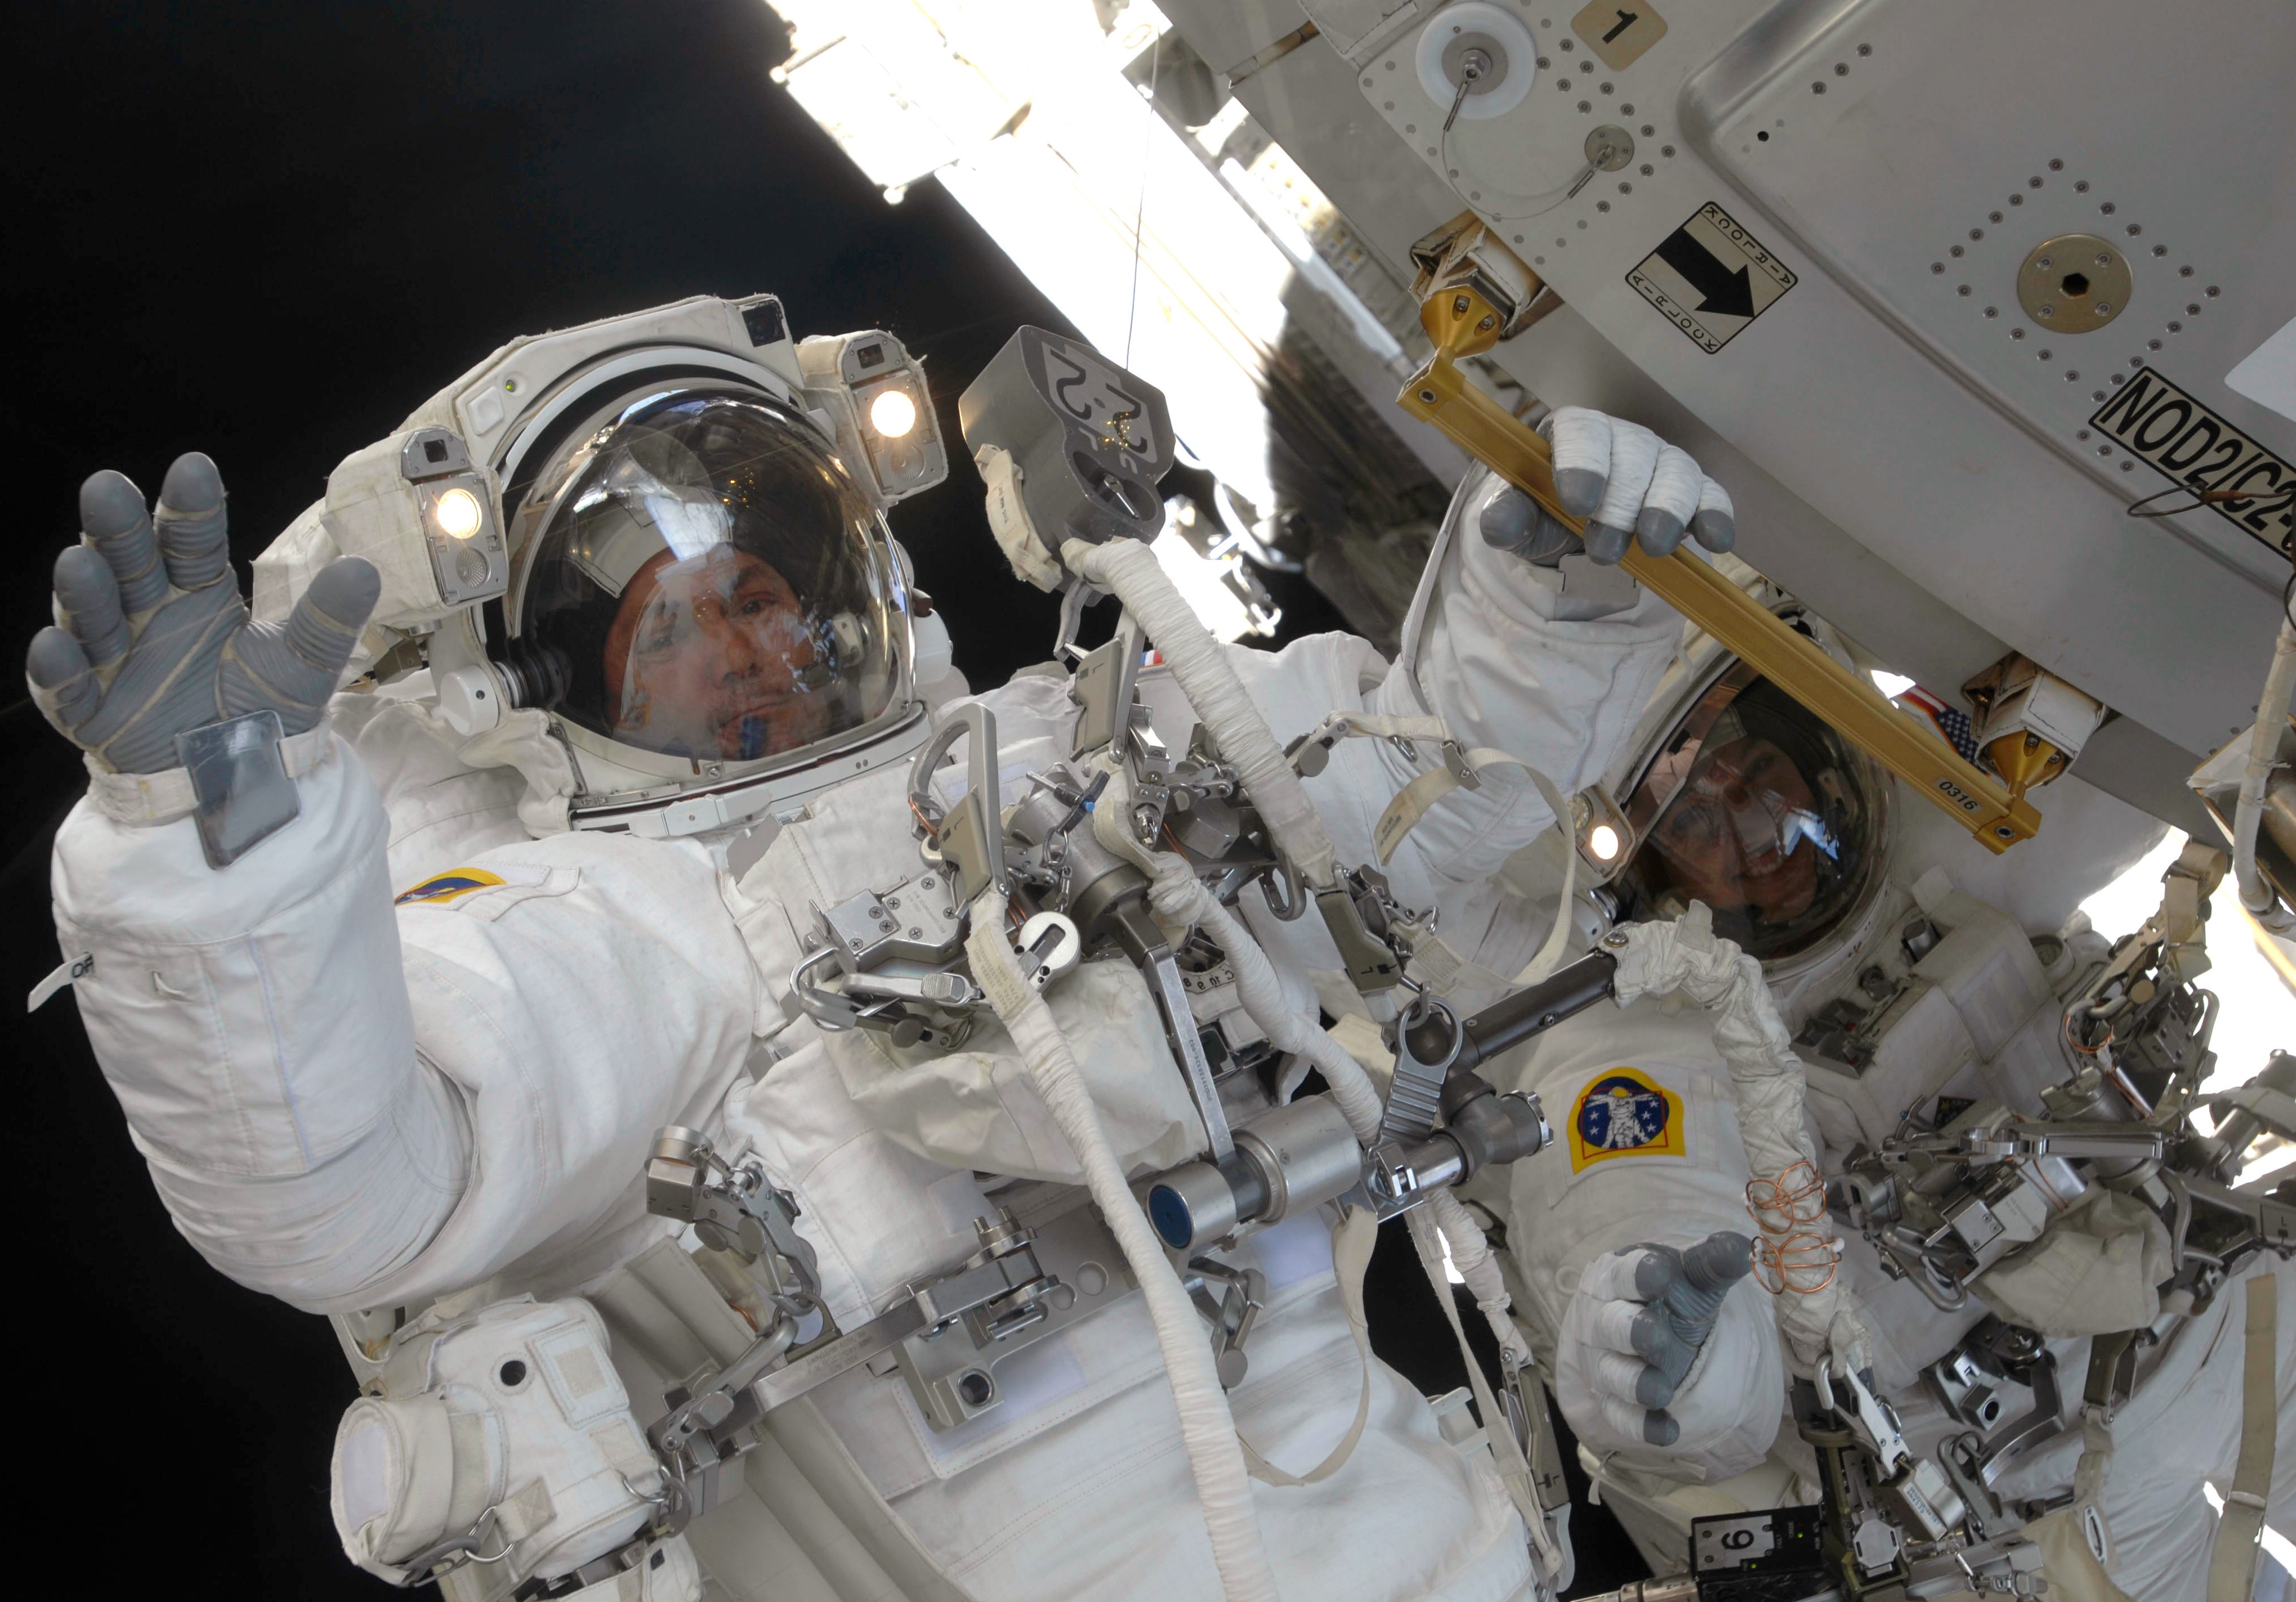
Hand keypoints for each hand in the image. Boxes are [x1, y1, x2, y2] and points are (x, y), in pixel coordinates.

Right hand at [27, 454, 379, 773]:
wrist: (241, 781)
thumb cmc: (262, 711)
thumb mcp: (301, 667)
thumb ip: (325, 622)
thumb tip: (366, 569)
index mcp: (198, 594)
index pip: (191, 542)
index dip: (192, 508)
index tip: (193, 468)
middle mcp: (149, 615)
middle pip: (130, 563)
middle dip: (118, 529)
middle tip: (106, 486)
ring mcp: (113, 660)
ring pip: (92, 616)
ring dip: (84, 591)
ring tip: (79, 560)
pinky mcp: (89, 711)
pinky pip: (66, 687)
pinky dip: (58, 668)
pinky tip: (53, 643)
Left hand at [1479, 406, 1735, 565]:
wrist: (1576, 538)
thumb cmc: (1547, 517)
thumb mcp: (1521, 521)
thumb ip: (1507, 518)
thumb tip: (1496, 523)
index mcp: (1575, 433)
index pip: (1583, 432)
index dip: (1584, 464)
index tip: (1578, 504)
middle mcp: (1623, 439)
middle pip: (1634, 455)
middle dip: (1621, 504)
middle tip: (1603, 550)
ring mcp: (1661, 462)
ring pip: (1676, 472)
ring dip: (1667, 510)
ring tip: (1653, 546)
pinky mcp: (1692, 492)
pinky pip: (1711, 494)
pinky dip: (1715, 515)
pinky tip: (1714, 540)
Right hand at [1566, 1230, 1752, 1446]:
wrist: (1640, 1329)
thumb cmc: (1667, 1295)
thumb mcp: (1690, 1276)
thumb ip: (1712, 1262)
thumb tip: (1741, 1246)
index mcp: (1619, 1281)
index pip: (1621, 1275)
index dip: (1637, 1275)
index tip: (1659, 1274)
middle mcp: (1605, 1321)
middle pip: (1610, 1326)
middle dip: (1631, 1331)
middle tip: (1655, 1336)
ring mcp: (1607, 1363)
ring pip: (1613, 1374)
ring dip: (1635, 1383)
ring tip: (1661, 1391)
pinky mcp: (1614, 1400)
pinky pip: (1621, 1416)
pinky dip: (1642, 1426)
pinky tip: (1668, 1432)